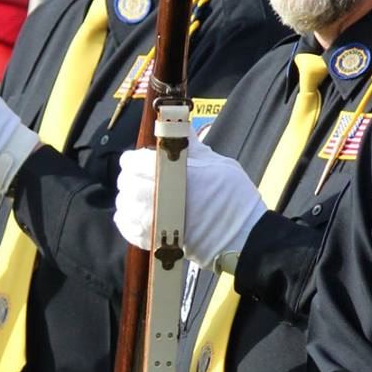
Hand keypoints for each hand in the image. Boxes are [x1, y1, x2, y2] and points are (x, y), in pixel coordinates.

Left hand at [114, 137, 265, 264]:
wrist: (246, 238)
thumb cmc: (236, 200)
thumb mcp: (220, 165)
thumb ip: (193, 149)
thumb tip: (180, 128)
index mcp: (180, 175)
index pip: (138, 162)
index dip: (133, 158)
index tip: (137, 158)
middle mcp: (165, 198)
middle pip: (129, 184)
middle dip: (130, 177)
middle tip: (138, 176)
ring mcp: (160, 223)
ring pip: (126, 207)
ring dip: (127, 198)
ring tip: (137, 195)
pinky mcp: (159, 243)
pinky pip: (129, 230)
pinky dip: (127, 220)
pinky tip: (134, 214)